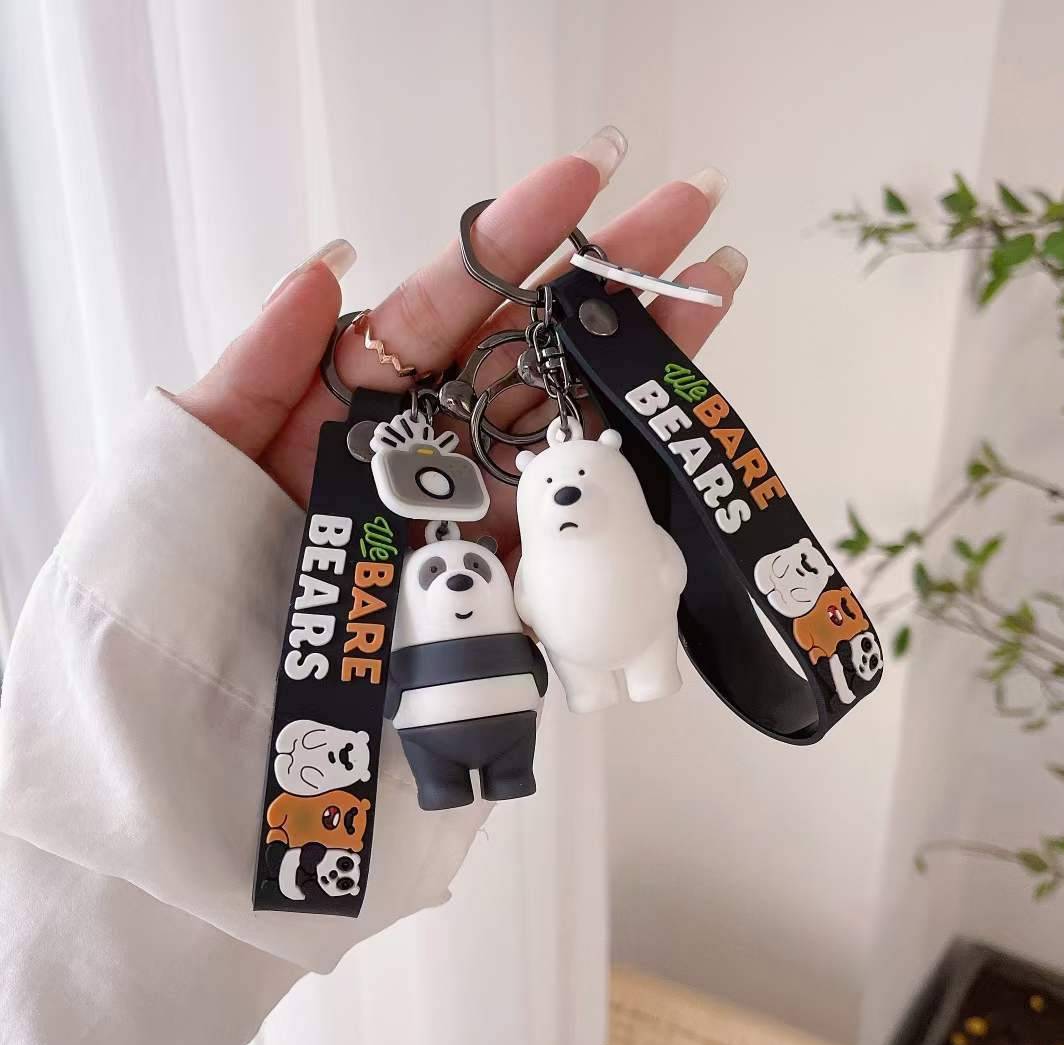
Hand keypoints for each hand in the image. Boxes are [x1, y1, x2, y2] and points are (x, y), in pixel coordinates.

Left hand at [177, 127, 746, 563]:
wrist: (213, 695)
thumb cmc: (192, 568)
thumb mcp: (206, 451)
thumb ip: (262, 364)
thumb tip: (328, 263)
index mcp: (363, 394)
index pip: (450, 301)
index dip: (516, 240)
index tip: (585, 177)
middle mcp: (431, 438)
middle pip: (533, 348)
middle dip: (611, 277)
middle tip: (691, 206)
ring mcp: (476, 503)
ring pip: (570, 418)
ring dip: (644, 355)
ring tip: (717, 285)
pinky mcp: (505, 574)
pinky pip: (571, 517)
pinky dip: (630, 470)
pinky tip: (686, 409)